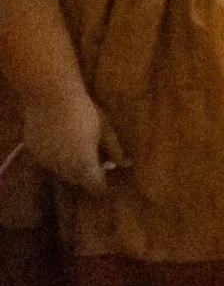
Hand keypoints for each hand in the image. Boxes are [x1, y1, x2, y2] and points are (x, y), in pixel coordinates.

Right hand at [22, 80, 116, 194]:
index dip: (104, 186)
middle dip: (88, 175)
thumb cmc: (85, 112)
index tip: (110, 182)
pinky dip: (57, 157)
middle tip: (98, 161)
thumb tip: (126, 164)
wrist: (50, 97)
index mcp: (84, 166)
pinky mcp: (34, 153)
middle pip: (78, 181)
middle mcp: (63, 170)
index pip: (96, 188)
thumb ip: (116, 151)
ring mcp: (46, 162)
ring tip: (80, 148)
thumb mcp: (106, 131)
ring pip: (61, 172)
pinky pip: (48, 161)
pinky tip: (63, 142)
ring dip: (72, 167)